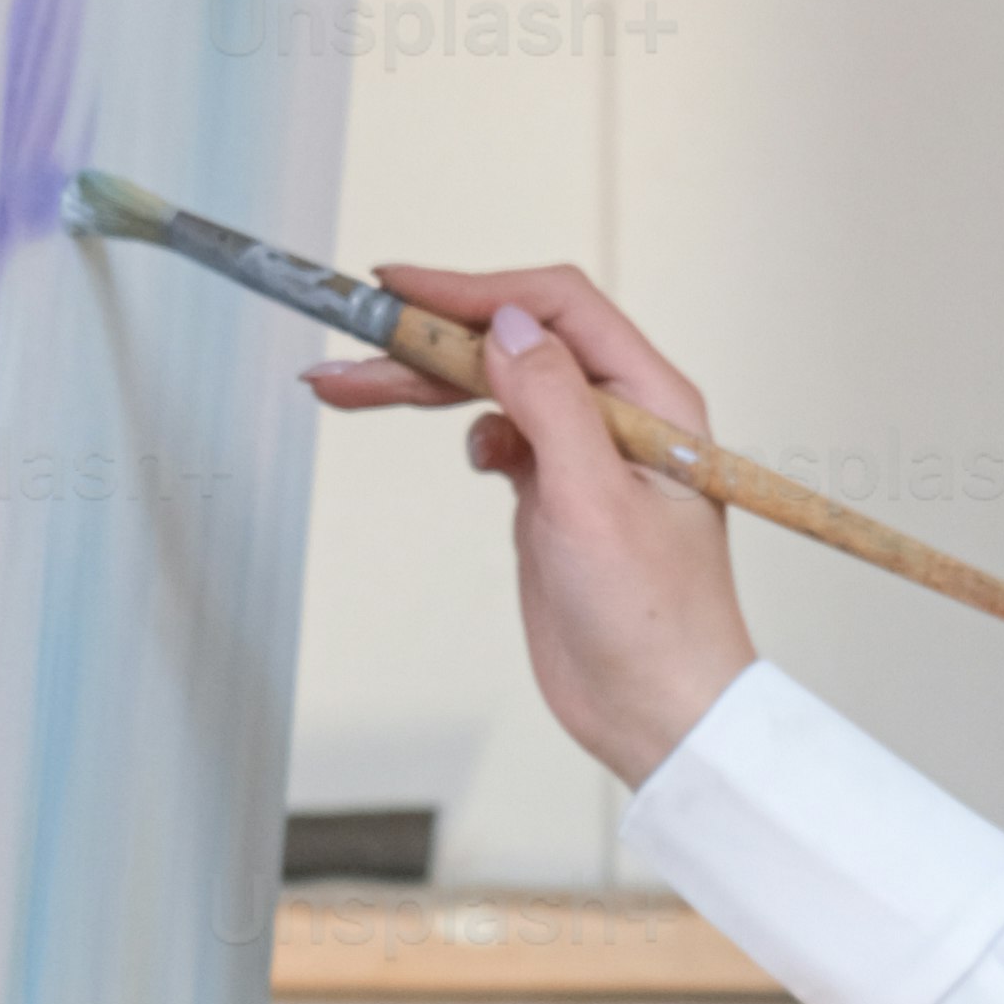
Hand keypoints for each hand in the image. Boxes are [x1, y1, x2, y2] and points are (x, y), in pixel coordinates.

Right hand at [308, 262, 757, 786]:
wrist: (658, 711)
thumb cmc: (654, 619)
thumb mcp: (594, 503)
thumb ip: (552, 404)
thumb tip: (507, 324)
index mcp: (652, 400)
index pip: (558, 310)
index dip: (477, 292)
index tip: (404, 292)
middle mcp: (620, 415)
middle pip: (513, 345)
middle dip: (429, 340)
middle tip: (349, 345)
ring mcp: (585, 454)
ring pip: (495, 389)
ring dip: (425, 384)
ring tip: (345, 386)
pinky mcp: (555, 494)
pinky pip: (501, 434)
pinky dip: (467, 431)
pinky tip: (468, 454)